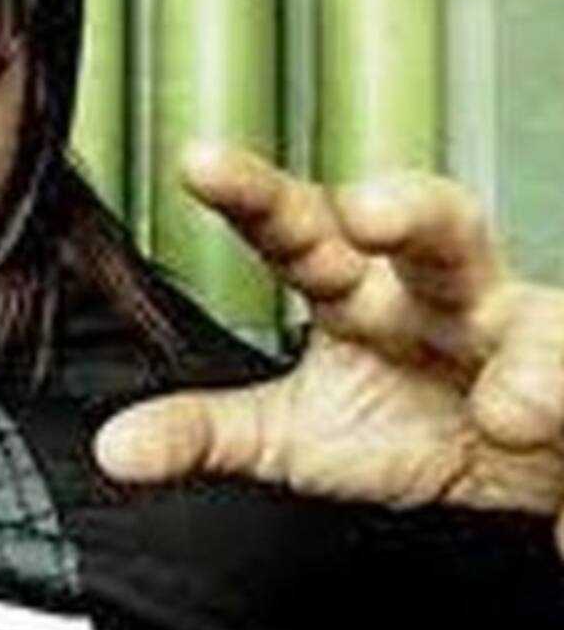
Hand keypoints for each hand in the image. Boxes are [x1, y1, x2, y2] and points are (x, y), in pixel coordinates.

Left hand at [95, 143, 563, 555]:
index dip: (251, 193)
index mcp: (354, 291)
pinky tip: (534, 425)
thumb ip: (202, 431)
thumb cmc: (396, 424)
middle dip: (408, 211)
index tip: (197, 161)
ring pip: (533, 315)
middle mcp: (434, 293)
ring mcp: (514, 335)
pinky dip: (561, 406)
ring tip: (507, 407)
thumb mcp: (289, 434)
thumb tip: (112, 449)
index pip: (298, 230)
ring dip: (527, 355)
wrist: (509, 468)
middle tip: (370, 213)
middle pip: (431, 228)